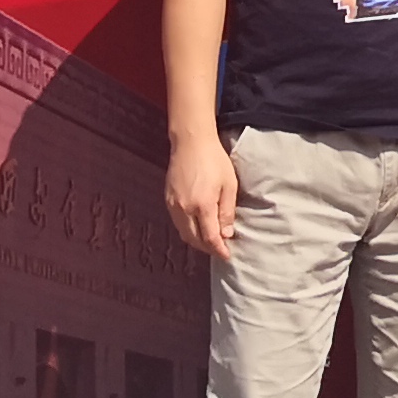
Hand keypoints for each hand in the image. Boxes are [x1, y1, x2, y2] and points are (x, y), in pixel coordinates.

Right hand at [165, 136, 241, 260]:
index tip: (227, 256)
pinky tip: (197, 227)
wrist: (191, 142)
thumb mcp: (229, 184)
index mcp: (202, 205)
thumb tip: (226, 234)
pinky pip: (177, 222)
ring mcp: (173, 204)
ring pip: (184, 233)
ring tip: (210, 241)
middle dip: (207, 248)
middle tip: (220, 250)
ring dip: (196, 241)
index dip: (219, 249)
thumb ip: (227, 211)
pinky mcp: (168, 199)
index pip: (210, 237)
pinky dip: (188, 230)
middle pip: (194, 239)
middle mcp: (184, 208)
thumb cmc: (214, 160)